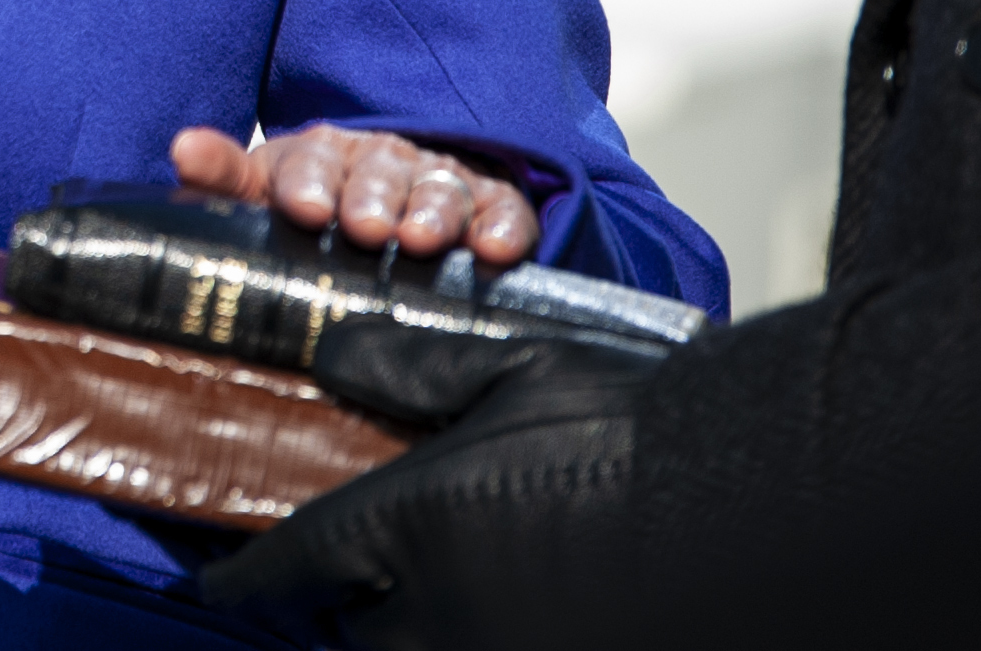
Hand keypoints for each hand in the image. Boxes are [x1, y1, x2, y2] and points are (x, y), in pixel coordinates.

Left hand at [170, 123, 538, 262]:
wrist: (391, 213)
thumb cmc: (313, 210)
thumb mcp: (262, 193)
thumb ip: (222, 178)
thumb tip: (182, 148)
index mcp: (322, 154)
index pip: (312, 160)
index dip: (308, 182)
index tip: (304, 209)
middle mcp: (383, 161)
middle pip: (380, 173)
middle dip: (373, 198)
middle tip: (367, 229)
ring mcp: (439, 181)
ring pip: (439, 190)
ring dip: (432, 213)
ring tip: (421, 241)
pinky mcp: (492, 206)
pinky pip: (503, 211)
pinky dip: (503, 227)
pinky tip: (496, 250)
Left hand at [200, 318, 661, 649]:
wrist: (762, 507)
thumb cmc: (637, 435)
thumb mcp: (512, 369)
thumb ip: (406, 368)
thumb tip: (329, 357)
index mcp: (403, 529)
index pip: (284, 570)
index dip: (241, 575)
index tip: (218, 576)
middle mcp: (434, 614)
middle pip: (346, 626)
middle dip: (344, 597)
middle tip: (356, 562)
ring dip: (404, 625)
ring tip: (436, 578)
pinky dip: (468, 635)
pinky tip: (501, 602)